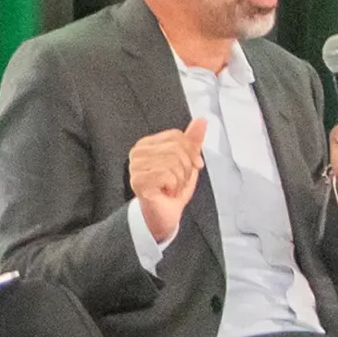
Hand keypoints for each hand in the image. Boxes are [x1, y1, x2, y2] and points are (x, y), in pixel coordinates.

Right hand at [128, 117, 208, 245]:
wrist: (164, 216)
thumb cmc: (172, 190)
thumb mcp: (187, 162)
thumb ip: (192, 141)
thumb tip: (201, 120)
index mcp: (147, 143)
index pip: (175, 136)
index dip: (191, 151)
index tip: (195, 165)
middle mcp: (138, 152)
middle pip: (175, 148)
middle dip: (186, 168)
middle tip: (180, 181)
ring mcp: (135, 167)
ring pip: (172, 162)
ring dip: (180, 180)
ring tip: (173, 188)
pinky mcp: (138, 181)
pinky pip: (167, 175)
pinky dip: (174, 187)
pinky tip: (167, 192)